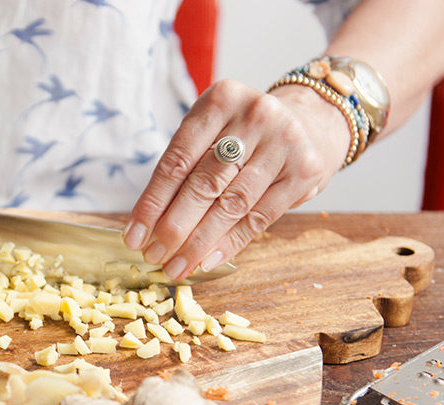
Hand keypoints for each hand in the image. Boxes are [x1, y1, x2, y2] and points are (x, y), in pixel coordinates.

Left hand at [122, 79, 349, 279]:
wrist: (310, 125)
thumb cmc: (244, 135)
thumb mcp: (213, 132)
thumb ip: (185, 168)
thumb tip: (147, 226)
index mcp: (221, 99)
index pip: (177, 160)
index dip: (152, 202)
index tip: (132, 236)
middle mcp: (255, 115)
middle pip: (204, 183)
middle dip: (173, 227)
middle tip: (152, 257)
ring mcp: (284, 142)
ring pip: (231, 205)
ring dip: (198, 242)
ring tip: (176, 266)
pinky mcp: (305, 171)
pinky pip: (259, 217)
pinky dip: (230, 243)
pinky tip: (207, 261)